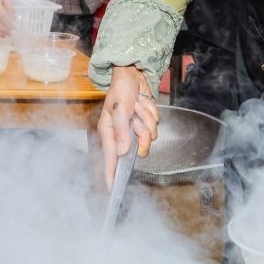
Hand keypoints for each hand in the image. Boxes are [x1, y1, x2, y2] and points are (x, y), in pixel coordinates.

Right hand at [96, 65, 159, 187]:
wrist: (133, 75)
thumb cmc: (120, 90)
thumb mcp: (119, 108)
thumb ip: (121, 130)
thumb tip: (123, 151)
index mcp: (109, 132)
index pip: (110, 158)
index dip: (111, 174)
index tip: (112, 188)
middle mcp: (121, 135)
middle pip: (138, 147)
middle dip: (141, 130)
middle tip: (135, 115)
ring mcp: (134, 130)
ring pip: (149, 136)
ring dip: (146, 119)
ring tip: (138, 106)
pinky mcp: (144, 124)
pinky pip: (155, 126)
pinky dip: (151, 113)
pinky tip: (143, 104)